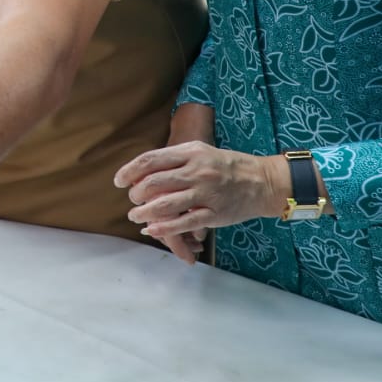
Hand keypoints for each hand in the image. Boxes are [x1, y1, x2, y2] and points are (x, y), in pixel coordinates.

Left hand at [114, 142, 282, 262]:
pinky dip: (163, 228)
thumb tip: (142, 170)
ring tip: (135, 216)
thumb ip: (174, 159)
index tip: (118, 180)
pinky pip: (184, 223)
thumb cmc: (226, 166)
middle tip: (132, 199)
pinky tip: (151, 230)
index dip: (129, 171)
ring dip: (144, 212)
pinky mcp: (214, 214)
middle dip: (136, 193)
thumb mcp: (200, 152)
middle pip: (154, 182)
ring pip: (165, 204)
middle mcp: (197, 172)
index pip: (150, 160)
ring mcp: (206, 194)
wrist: (262, 181)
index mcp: (191, 153)